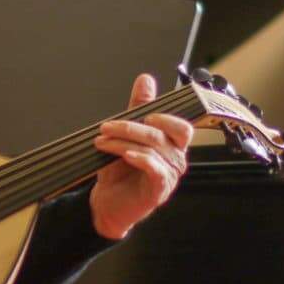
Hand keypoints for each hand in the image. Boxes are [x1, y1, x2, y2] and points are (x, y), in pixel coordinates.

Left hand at [89, 73, 193, 239]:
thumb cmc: (118, 171)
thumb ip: (137, 108)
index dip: (164, 117)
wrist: (107, 203)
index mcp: (171, 145)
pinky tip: (125, 156)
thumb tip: (146, 79)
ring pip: (153, 149)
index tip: (142, 113)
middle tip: (107, 126)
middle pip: (163, 134)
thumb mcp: (125, 135)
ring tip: (102, 142)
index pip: (181, 126)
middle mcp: (175, 159)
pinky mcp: (159, 190)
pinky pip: (155, 169)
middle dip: (132, 126)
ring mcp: (169, 175)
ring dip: (123, 142)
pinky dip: (140, 159)